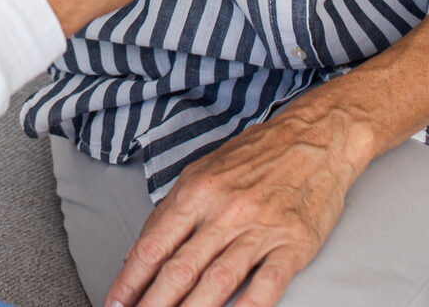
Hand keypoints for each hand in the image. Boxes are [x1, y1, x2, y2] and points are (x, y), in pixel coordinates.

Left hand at [104, 99, 371, 306]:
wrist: (313, 138)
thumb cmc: (254, 155)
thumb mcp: (202, 171)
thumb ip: (172, 211)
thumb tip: (140, 252)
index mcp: (196, 190)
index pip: (154, 244)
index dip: (131, 279)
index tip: (115, 302)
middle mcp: (224, 210)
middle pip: (180, 268)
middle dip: (153, 302)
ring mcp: (259, 229)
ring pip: (217, 282)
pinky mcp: (292, 245)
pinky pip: (266, 285)